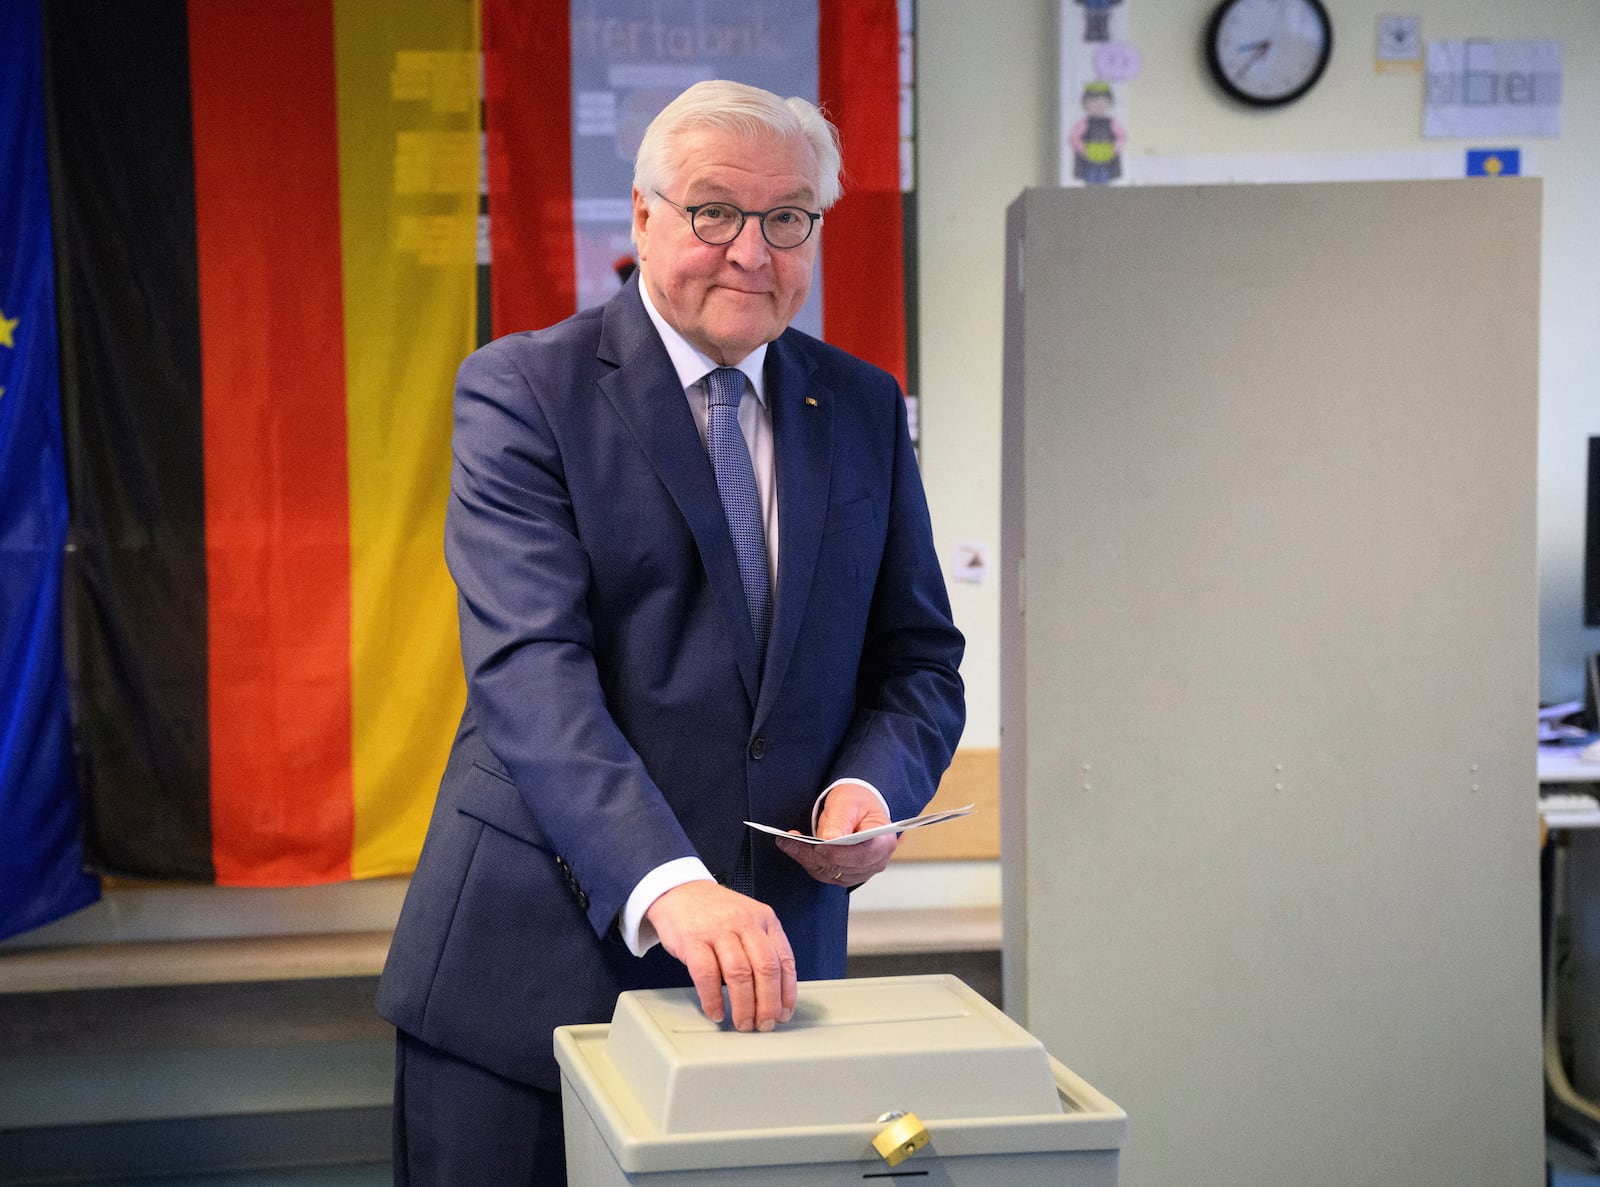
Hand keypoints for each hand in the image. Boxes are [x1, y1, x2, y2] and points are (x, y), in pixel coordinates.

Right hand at [645, 881, 796, 1031]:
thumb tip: (776, 994)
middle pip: (765, 969)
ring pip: (739, 974)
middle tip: (764, 1024)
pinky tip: (716, 1011)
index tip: (784, 1013)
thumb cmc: (716, 913)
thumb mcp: (748, 920)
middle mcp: (745, 922)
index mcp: (764, 919)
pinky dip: (713, 999)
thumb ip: (763, 948)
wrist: (679, 890)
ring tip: (743, 1023)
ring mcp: (718, 930)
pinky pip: (706, 975)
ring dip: (744, 1006)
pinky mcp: (692, 939)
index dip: (786, 992)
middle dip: (768, 1004)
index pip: (785, 960)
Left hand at [775, 781, 899, 888]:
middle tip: (791, 840)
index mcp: (883, 843)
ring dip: (805, 858)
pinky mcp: (843, 875)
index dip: (840, 854)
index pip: (862, 855)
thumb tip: (829, 840)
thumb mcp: (849, 803)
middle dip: (814, 854)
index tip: (819, 846)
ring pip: (829, 872)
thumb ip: (841, 822)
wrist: (857, 806)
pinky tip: (791, 847)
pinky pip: (822, 872)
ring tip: (786, 841)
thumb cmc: (857, 802)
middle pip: (842, 867)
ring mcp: (859, 872)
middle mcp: (874, 863)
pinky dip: (805, 860)